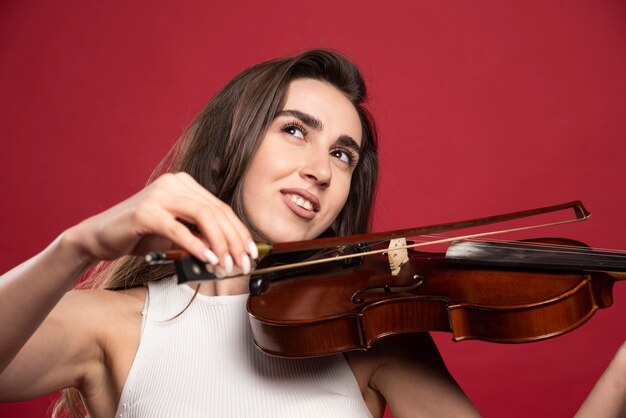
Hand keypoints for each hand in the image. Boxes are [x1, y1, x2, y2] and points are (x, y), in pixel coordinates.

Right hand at [65, 172, 256, 271]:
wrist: (99, 237)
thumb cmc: (139, 236)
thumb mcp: (176, 234)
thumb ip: (200, 236)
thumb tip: (230, 253)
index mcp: (184, 184)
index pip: (221, 207)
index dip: (239, 231)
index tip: (251, 251)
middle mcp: (174, 183)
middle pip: (216, 211)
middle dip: (234, 240)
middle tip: (244, 262)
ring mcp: (159, 194)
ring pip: (203, 216)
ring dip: (220, 243)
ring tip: (228, 264)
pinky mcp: (145, 211)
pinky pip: (178, 229)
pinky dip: (196, 245)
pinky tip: (208, 259)